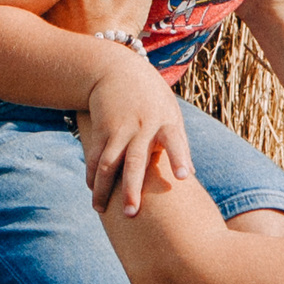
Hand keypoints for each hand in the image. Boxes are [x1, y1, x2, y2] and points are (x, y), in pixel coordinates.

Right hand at [83, 47, 189, 213]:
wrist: (117, 70)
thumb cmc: (152, 98)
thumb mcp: (170, 113)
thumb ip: (179, 142)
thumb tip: (191, 175)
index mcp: (164, 122)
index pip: (175, 141)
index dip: (179, 157)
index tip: (185, 177)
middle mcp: (141, 127)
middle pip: (135, 161)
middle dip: (132, 189)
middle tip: (131, 214)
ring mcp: (118, 129)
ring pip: (108, 162)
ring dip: (103, 188)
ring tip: (101, 210)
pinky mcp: (100, 130)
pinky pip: (94, 156)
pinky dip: (92, 175)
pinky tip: (93, 191)